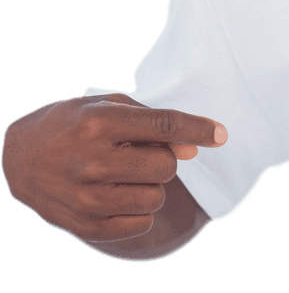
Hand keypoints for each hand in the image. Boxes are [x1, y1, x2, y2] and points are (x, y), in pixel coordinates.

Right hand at [2, 93, 226, 242]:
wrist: (18, 158)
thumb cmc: (73, 125)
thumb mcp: (109, 107)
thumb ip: (154, 124)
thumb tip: (194, 150)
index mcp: (99, 124)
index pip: (163, 126)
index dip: (198, 129)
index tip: (221, 135)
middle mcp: (92, 162)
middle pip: (165, 166)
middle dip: (164, 159)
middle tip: (139, 153)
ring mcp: (86, 198)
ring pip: (156, 196)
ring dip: (151, 185)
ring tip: (125, 174)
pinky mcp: (83, 226)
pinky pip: (140, 223)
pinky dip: (139, 210)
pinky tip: (118, 195)